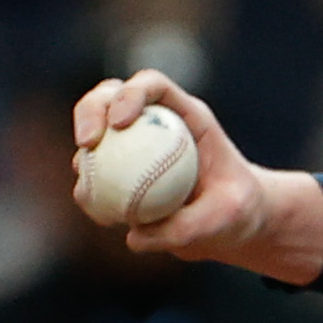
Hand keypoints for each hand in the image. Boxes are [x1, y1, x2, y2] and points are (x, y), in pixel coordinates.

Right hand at [69, 71, 322, 285]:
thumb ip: (185, 227)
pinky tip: (94, 209)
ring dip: (84, 155)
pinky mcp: (124, 171)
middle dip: (91, 110)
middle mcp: (156, 122)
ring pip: (96, 135)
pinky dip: (90, 189)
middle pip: (111, 96)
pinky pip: (97, 176)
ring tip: (86, 186)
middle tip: (87, 142)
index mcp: (186, 115)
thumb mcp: (225, 220)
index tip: (120, 122)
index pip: (154, 86)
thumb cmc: (238, 213)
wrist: (234, 225)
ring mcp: (135, 145)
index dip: (131, 93)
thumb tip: (134, 237)